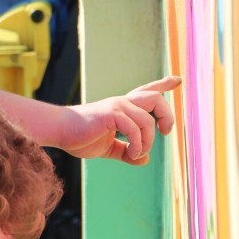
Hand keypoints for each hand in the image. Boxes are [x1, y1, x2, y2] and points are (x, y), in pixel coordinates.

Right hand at [57, 76, 180, 164]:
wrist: (60, 131)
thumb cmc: (80, 137)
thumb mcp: (108, 147)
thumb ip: (126, 152)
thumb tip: (144, 159)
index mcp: (122, 108)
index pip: (146, 92)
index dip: (164, 84)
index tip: (178, 79)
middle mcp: (121, 103)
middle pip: (155, 98)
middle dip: (167, 115)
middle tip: (165, 132)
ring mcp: (116, 106)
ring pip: (148, 120)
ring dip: (148, 142)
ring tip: (137, 154)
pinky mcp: (111, 114)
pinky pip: (135, 129)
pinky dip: (138, 145)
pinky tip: (132, 154)